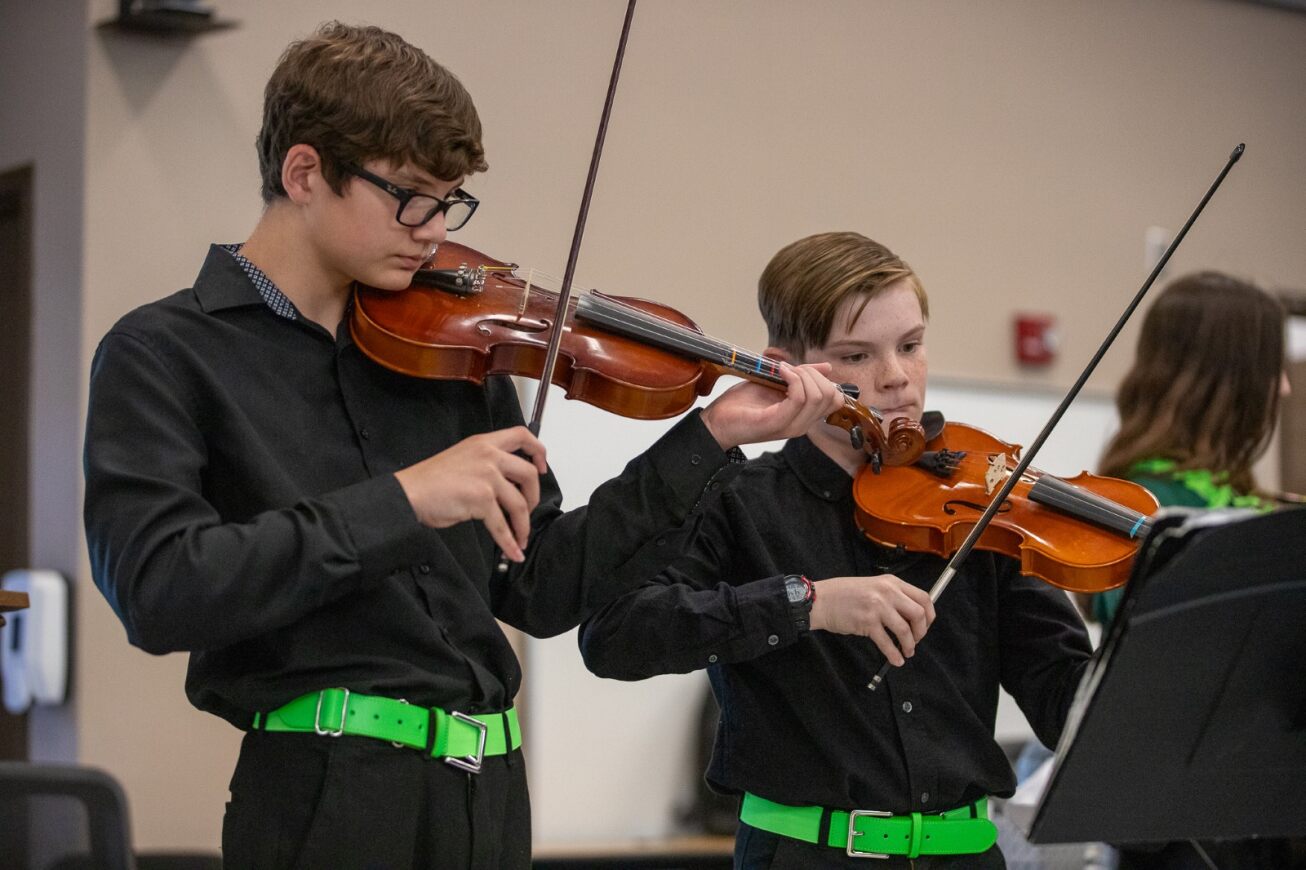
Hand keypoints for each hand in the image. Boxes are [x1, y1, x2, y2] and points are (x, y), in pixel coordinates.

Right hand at [394, 426, 547, 561]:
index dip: (538, 450)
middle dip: (534, 496)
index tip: (542, 467)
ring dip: (523, 525)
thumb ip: (486, 464)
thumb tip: (507, 486)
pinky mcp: (481, 498)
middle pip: (529, 473)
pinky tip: (513, 551)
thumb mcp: (462, 459)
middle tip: (527, 510)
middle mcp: (488, 455)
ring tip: (520, 537)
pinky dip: (509, 541)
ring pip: (519, 503)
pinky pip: (502, 524)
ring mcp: (487, 476)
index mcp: (484, 443)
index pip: (521, 436)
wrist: (409, 493)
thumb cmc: (430, 481)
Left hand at [699, 362, 844, 449]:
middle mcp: (802, 424)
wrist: (716, 422)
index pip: (836, 399)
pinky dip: (792, 379)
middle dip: (814, 374)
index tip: (800, 369)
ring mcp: (791, 425)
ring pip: (818, 397)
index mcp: (804, 416)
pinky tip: (779, 372)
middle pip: (831, 396)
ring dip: (802, 375)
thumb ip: (800, 377)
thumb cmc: (741, 405)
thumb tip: (827, 367)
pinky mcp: (777, 423)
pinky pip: (799, 399)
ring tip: (782, 370)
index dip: (823, 379)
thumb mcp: (776, 383)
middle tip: (790, 369)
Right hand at [809, 574, 934, 666]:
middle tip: (916, 640)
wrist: (822, 600)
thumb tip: (912, 616)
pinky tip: (896, 660)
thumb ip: (892, 596)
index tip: (926, 626)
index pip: (923, 598)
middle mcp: (887, 592)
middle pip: (918, 614)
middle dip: (921, 632)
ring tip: (907, 652)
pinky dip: (894, 654)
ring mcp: (877, 606)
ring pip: (905, 630)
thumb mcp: (874, 586)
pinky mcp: (867, 622)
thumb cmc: (845, 595)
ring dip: (909, 645)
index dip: (929, 615)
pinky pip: (887, 642)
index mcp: (891, 582)